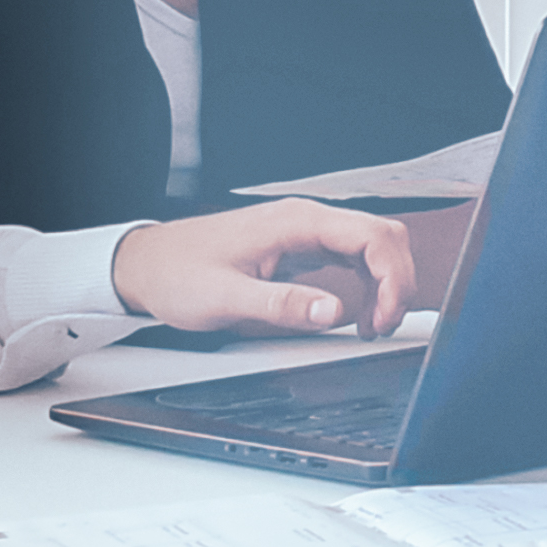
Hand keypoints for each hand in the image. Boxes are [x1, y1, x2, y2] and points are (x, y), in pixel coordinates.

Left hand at [115, 200, 418, 337]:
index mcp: (295, 222)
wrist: (148, 265)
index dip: (394, 279)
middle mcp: (306, 219)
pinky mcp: (300, 246)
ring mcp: (305, 231)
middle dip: (398, 281)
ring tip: (374, 325)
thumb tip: (333, 312)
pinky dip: (368, 282)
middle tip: (384, 326)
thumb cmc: (179, 275)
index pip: (373, 237)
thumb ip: (282, 304)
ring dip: (386, 283)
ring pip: (373, 245)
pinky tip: (358, 312)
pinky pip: (352, 256)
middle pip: (383, 236)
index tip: (384, 318)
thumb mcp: (226, 298)